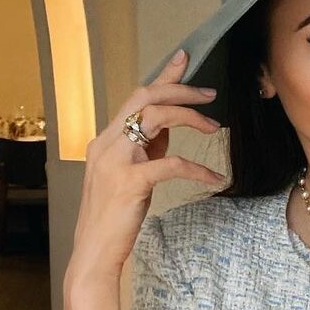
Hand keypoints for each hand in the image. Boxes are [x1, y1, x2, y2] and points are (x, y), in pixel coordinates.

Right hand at [69, 49, 223, 274]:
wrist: (94, 252)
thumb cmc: (114, 216)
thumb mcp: (130, 175)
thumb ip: (146, 149)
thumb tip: (171, 127)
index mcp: (105, 139)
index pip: (136, 97)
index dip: (163, 76)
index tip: (184, 57)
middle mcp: (106, 143)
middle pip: (145, 97)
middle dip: (181, 89)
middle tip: (210, 94)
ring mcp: (116, 161)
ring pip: (157, 117)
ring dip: (191, 117)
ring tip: (215, 127)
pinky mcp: (130, 181)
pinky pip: (172, 164)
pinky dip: (198, 168)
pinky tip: (215, 177)